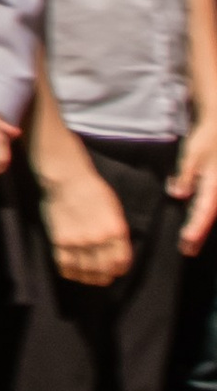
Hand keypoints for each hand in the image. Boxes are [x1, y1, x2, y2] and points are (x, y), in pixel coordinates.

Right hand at [40, 158, 133, 285]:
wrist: (66, 178)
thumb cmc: (92, 190)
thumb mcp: (114, 210)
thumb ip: (116, 233)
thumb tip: (115, 251)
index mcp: (116, 231)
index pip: (121, 263)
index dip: (119, 269)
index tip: (115, 269)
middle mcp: (99, 240)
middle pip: (104, 270)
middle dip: (104, 275)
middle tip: (102, 275)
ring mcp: (78, 242)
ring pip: (85, 271)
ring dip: (87, 277)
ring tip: (87, 275)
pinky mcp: (60, 241)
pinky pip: (66, 266)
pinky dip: (70, 272)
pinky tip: (72, 270)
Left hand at [174, 117, 216, 256]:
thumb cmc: (207, 140)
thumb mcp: (192, 154)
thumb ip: (185, 175)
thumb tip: (177, 194)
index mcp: (214, 186)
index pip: (204, 212)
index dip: (196, 228)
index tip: (187, 241)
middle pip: (210, 217)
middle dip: (199, 234)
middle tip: (187, 250)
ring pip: (211, 213)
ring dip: (202, 227)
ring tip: (190, 243)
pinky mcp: (215, 189)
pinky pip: (211, 206)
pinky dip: (203, 215)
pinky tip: (195, 222)